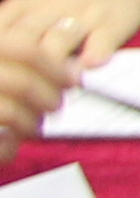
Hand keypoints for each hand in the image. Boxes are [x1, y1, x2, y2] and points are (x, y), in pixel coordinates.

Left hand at [0, 0, 139, 85]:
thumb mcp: (30, 4)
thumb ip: (9, 29)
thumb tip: (2, 64)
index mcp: (23, 4)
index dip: (2, 62)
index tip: (8, 78)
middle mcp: (48, 6)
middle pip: (22, 46)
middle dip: (23, 73)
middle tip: (29, 93)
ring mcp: (81, 13)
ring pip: (55, 48)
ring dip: (53, 74)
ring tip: (55, 93)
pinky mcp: (112, 23)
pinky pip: (96, 49)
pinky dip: (88, 64)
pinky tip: (84, 72)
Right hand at [0, 38, 61, 164]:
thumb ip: (11, 60)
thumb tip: (69, 59)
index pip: (18, 48)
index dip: (52, 64)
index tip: (72, 79)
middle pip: (19, 82)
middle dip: (47, 97)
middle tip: (54, 106)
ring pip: (9, 112)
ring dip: (30, 123)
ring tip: (33, 128)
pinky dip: (8, 149)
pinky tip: (9, 148)